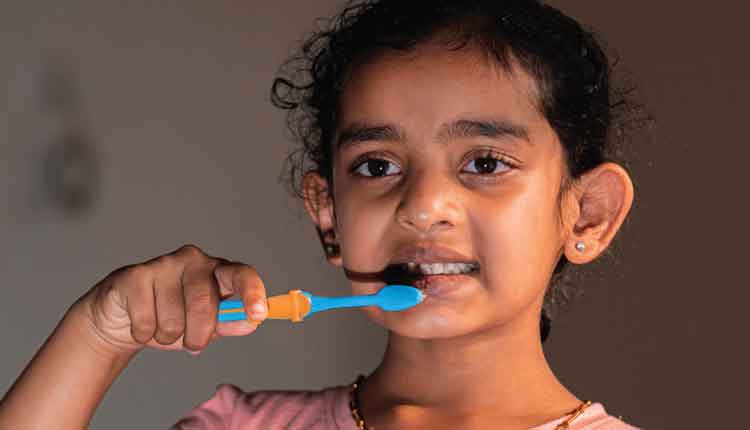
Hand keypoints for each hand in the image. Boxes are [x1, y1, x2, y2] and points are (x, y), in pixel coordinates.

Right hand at [75, 244, 266, 354]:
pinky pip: (146, 321)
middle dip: (197, 335)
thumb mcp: (207, 325)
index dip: (252, 293)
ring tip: (160, 327)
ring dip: (167, 336)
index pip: (242, 274)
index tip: (257, 314)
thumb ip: (229, 322)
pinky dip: (144, 333)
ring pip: (173, 318)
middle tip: (192, 343)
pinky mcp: (135, 275)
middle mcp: (194, 261)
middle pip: (204, 304)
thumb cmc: (173, 318)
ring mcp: (164, 264)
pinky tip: (141, 322)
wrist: (124, 318)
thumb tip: (250, 321)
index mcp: (218, 271)